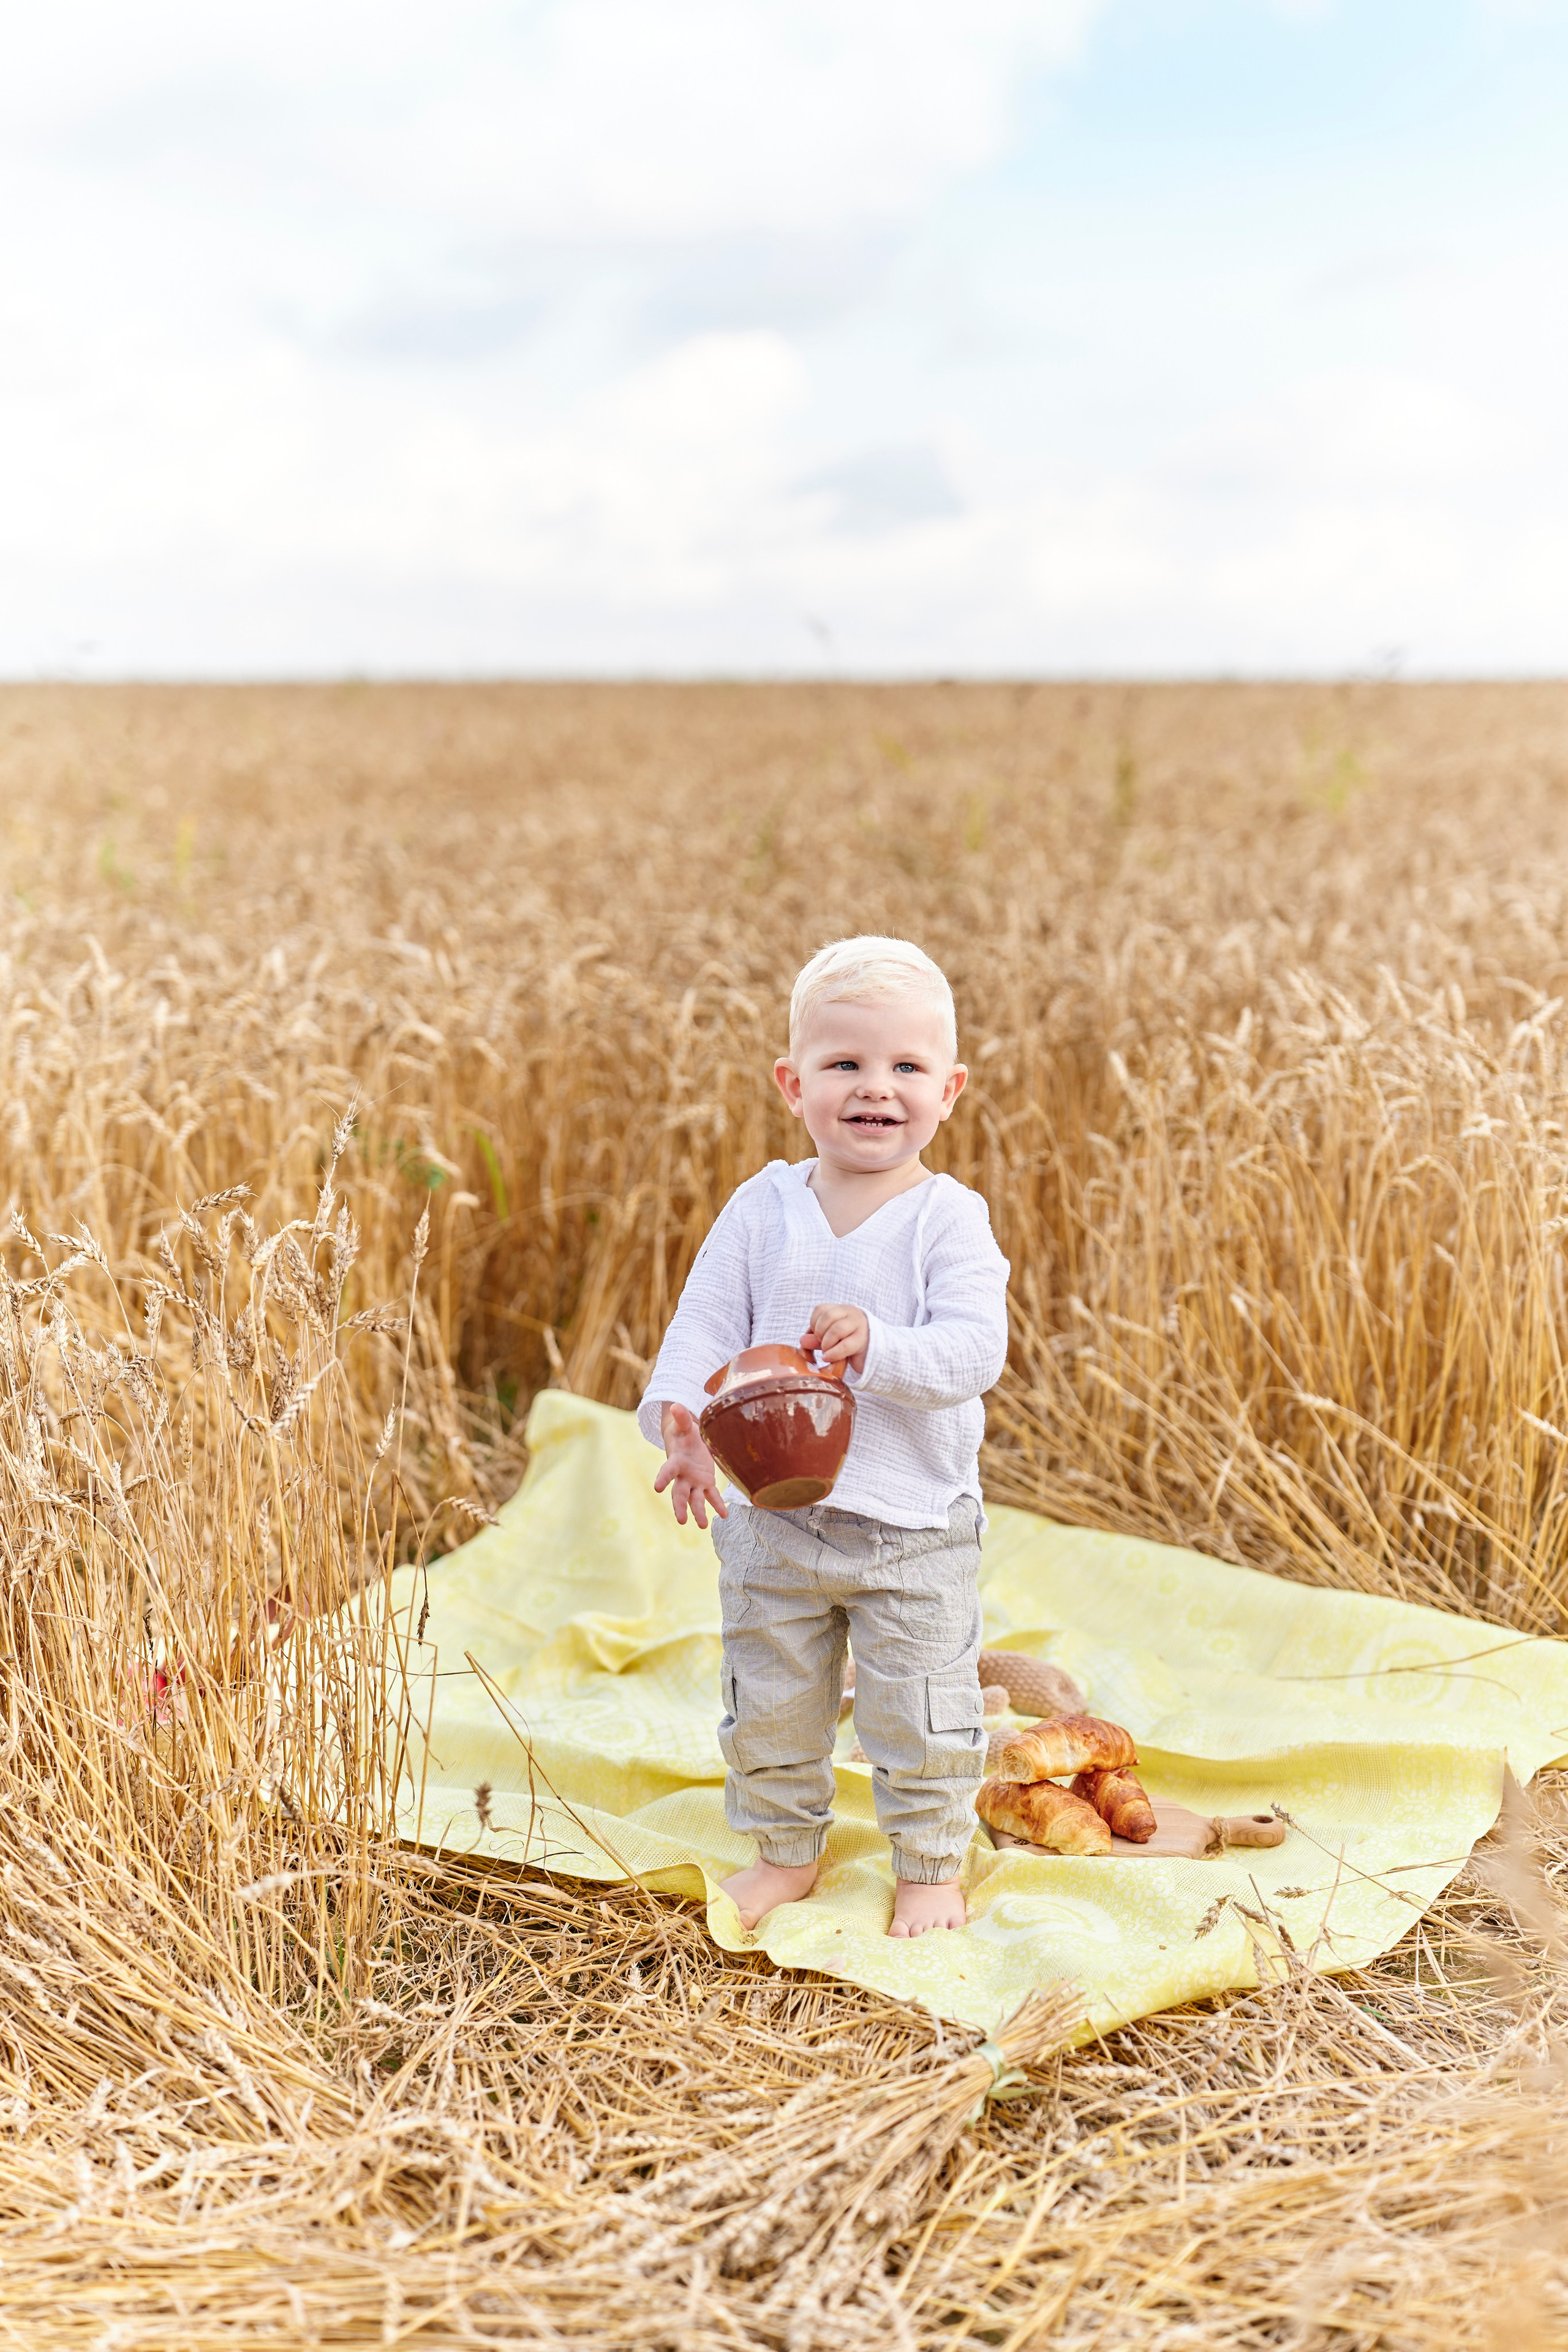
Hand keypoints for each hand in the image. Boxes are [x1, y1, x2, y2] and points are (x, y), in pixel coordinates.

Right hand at [653, 1403, 728, 1527]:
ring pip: (695, 1499)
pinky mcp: (705, 1483)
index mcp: (675, 1461)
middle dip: (680, 1506)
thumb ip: (681, 1418)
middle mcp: (683, 1475)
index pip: (667, 1470)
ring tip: (703, 1526)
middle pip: (679, 1493)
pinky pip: (711, 1496)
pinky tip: (724, 1515)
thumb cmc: (683, 1432)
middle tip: (682, 1520)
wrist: (687, 1440)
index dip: (663, 1478)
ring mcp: (694, 1481)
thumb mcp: (683, 1425)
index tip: (657, 1487)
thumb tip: (675, 1405)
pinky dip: (718, 1505)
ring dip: (698, 1512)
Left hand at [801, 1303, 869, 1377]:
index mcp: (842, 1310)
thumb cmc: (849, 1344)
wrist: (875, 1354)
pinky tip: (828, 1358)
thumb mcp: (830, 1340)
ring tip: (826, 1352)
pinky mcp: (864, 1341)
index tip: (816, 1336)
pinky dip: (833, 1353)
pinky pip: (845, 1345)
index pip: (821, 1309)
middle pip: (828, 1316)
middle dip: (819, 1333)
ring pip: (836, 1329)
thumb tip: (802, 1340)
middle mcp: (852, 1314)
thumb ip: (816, 1339)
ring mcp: (860, 1326)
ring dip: (826, 1343)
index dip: (813, 1323)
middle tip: (822, 1344)